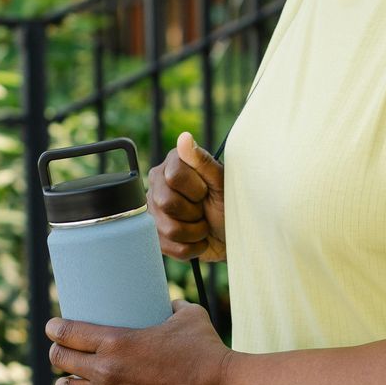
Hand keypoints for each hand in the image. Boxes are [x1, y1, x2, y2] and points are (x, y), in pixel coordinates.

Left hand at [45, 299, 232, 384]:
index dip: (55, 329)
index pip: (67, 333)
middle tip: (62, 355)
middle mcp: (107, 371)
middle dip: (57, 355)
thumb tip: (168, 303)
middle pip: (61, 361)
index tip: (54, 328)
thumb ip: (173, 306)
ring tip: (69, 383)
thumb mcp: (188, 317)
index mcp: (116, 340)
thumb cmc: (207, 352)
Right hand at [149, 130, 225, 262]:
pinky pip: (168, 246)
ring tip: (203, 225)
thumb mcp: (222, 183)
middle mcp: (158, 184)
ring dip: (195, 232)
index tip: (207, 191)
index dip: (196, 189)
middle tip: (204, 209)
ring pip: (168, 228)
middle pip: (167, 202)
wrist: (232, 235)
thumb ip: (203, 162)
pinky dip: (191, 247)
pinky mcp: (154, 234)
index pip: (174, 176)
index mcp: (173, 163)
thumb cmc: (229, 205)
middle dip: (195, 212)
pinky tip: (197, 239)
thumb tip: (184, 137)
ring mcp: (153, 210)